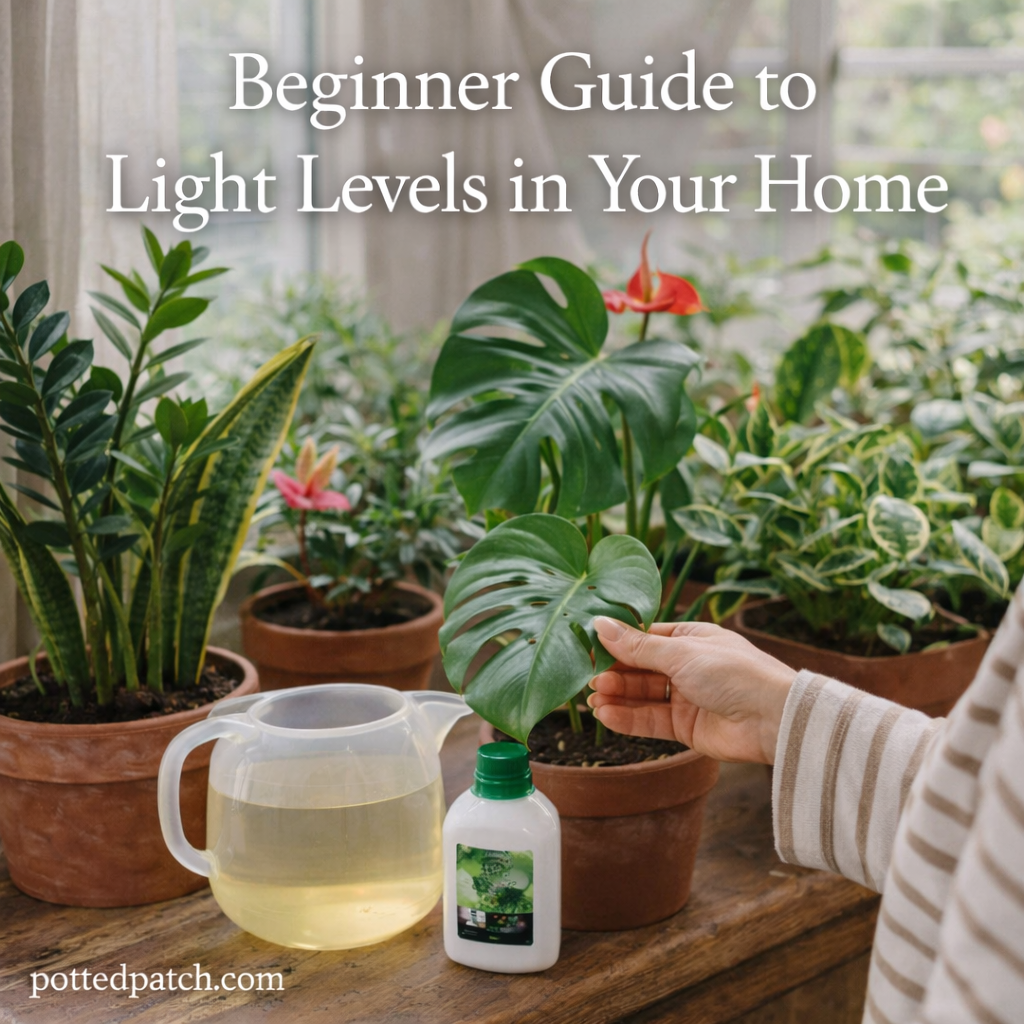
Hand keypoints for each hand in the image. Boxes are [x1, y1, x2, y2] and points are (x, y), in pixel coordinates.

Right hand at [588, 618, 796, 764]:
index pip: (644, 638)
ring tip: (593, 698)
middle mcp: (687, 667)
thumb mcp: (681, 653)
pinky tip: (606, 715)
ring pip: (642, 696)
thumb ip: (637, 646)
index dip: (616, 643)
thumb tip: (600, 625)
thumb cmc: (734, 673)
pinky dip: (627, 719)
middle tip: (588, 678)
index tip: (588, 648)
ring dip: (616, 696)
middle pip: (640, 668)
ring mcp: (686, 697)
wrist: (773, 719)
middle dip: (614, 673)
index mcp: (690, 639)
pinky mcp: (686, 727)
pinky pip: (650, 721)